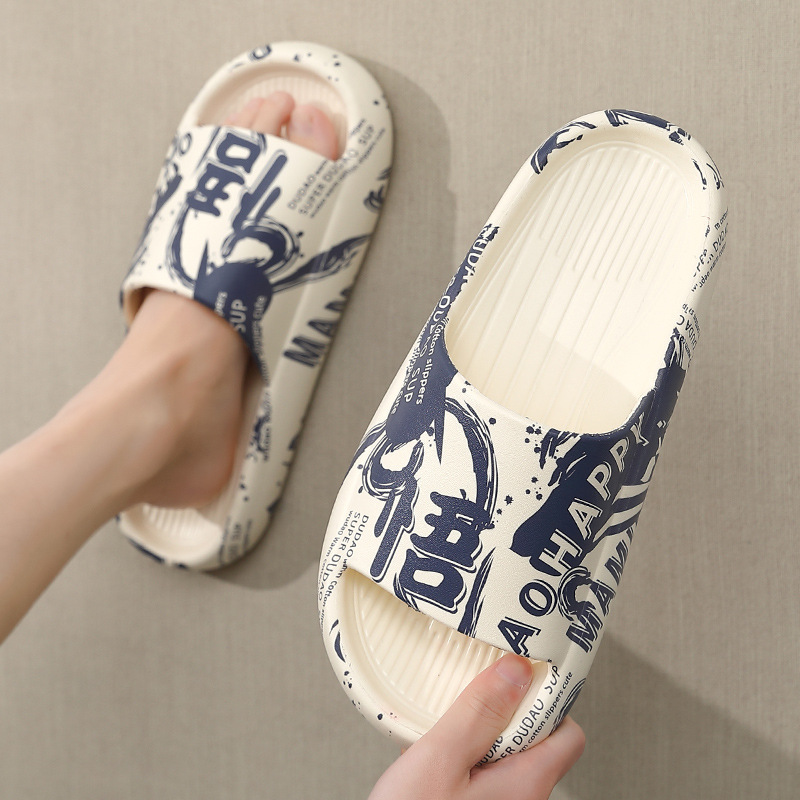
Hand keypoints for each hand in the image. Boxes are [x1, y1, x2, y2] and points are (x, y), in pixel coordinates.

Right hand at [369, 654, 583, 799]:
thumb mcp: (439, 759)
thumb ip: (479, 713)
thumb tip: (517, 670)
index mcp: (528, 785)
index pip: (569, 733)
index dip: (545, 700)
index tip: (514, 676)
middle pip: (535, 742)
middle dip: (501, 718)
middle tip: (465, 707)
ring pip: (506, 760)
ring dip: (478, 740)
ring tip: (444, 735)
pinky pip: (485, 780)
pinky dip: (465, 763)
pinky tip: (435, 763)